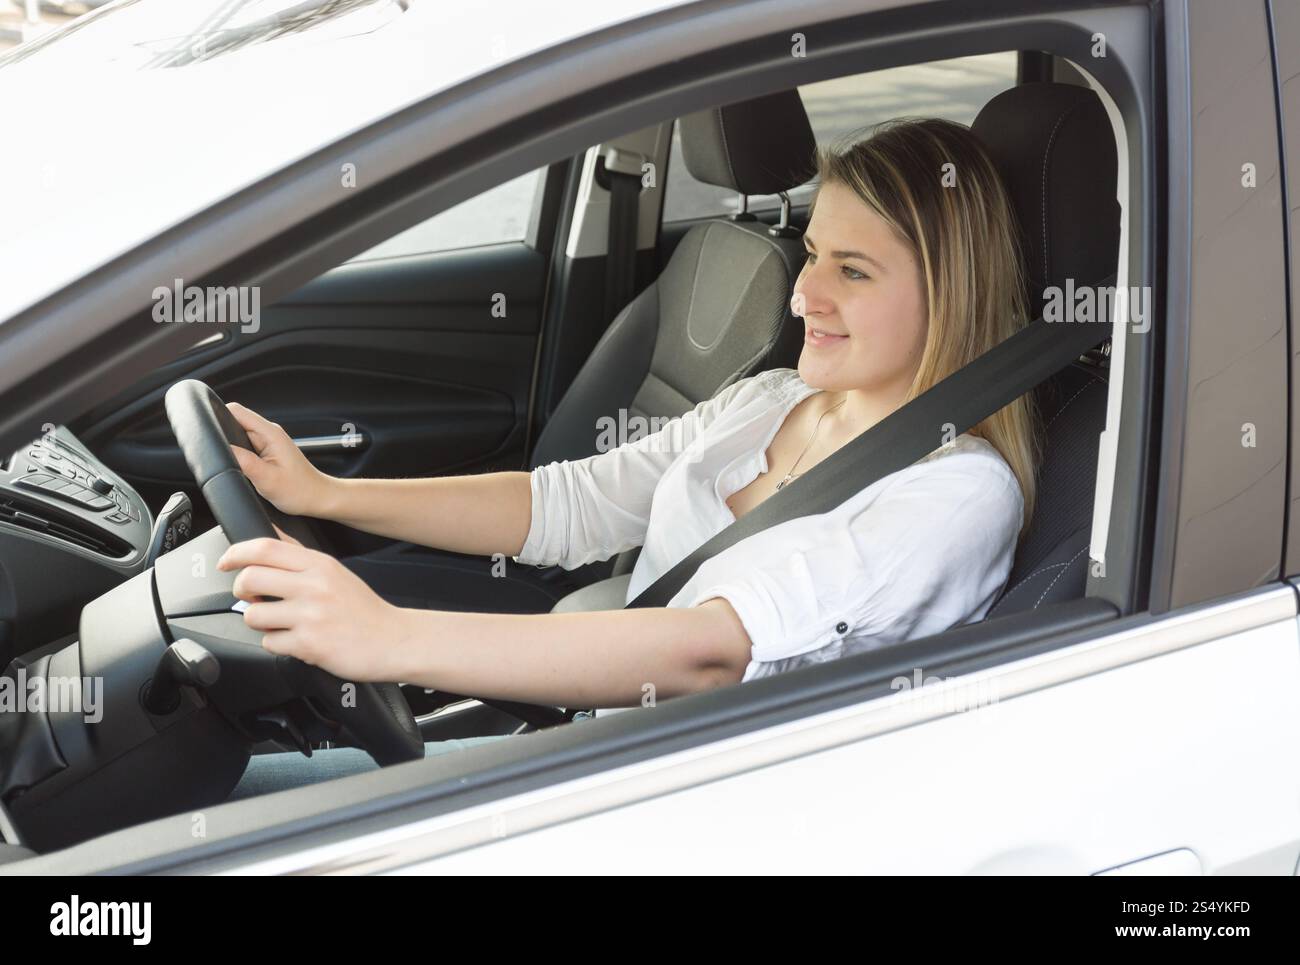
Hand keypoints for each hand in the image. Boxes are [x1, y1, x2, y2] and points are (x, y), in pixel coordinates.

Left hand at [217, 537, 410, 683]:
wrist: (393, 640)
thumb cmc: (364, 610)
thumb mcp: (336, 573)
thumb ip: (302, 557)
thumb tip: (272, 537)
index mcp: (319, 565)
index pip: (265, 548)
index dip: (236, 553)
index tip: (226, 562)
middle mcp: (313, 586)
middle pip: (250, 578)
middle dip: (241, 591)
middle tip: (252, 598)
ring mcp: (310, 615)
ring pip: (253, 615)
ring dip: (259, 622)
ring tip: (280, 623)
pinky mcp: (308, 644)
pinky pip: (269, 642)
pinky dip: (277, 644)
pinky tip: (296, 641)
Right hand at [225, 402, 337, 517]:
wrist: (318, 498)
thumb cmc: (300, 490)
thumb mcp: (267, 479)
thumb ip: (243, 462)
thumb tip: (222, 449)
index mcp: (270, 433)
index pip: (236, 411)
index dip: (218, 416)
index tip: (207, 431)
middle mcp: (269, 433)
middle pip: (234, 422)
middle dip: (223, 436)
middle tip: (223, 456)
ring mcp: (268, 442)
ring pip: (239, 435)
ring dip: (232, 447)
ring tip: (236, 464)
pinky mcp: (267, 451)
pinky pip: (246, 446)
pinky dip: (239, 454)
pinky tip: (242, 467)